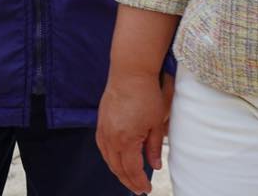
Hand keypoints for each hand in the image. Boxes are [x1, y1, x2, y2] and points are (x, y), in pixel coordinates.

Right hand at [96, 69, 171, 193]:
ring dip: (118, 171)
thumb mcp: (156, 123)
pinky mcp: (101, 121)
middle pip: (118, 167)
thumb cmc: (146, 94)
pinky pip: (102, 147)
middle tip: (139, 189)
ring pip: (108, 158)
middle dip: (128, 181)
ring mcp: (103, 129)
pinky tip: (116, 160)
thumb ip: (153, 147)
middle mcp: (111, 137)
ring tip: (128, 178)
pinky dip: (109, 157)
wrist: (129, 72)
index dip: (139, 182)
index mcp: (126, 139)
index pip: (132, 169)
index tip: (147, 189)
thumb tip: (154, 166)